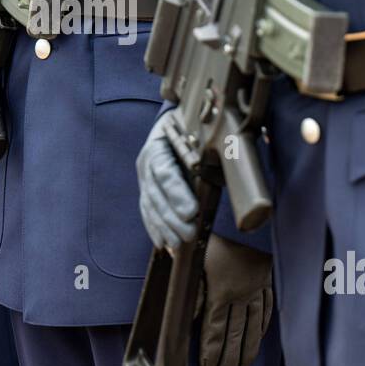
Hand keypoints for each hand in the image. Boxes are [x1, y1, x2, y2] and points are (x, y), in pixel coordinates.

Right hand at [136, 110, 197, 247]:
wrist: (172, 121)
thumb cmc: (190, 128)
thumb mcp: (197, 134)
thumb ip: (205, 154)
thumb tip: (221, 174)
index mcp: (158, 145)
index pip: (165, 172)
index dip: (177, 193)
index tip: (191, 211)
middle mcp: (146, 162)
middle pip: (157, 194)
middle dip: (172, 218)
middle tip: (189, 234)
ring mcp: (143, 177)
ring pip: (150, 205)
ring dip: (164, 228)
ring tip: (177, 244)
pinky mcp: (145, 189)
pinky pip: (147, 211)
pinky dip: (154, 228)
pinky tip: (162, 244)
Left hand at [197, 233, 272, 365]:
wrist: (250, 210)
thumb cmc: (215, 229)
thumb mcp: (195, 255)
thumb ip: (193, 289)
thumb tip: (188, 315)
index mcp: (222, 289)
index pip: (215, 330)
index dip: (211, 353)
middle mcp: (242, 293)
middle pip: (235, 334)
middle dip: (228, 360)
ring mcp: (258, 286)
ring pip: (253, 326)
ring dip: (246, 349)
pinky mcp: (269, 277)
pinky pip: (267, 308)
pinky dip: (263, 326)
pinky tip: (259, 336)